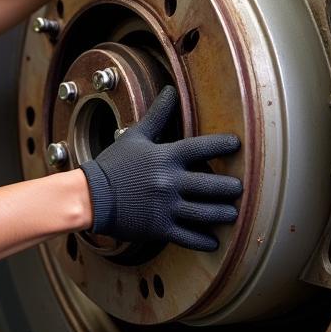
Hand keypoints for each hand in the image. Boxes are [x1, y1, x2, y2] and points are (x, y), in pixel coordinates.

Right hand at [81, 86, 241, 250]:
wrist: (91, 196)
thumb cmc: (114, 164)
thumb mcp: (135, 136)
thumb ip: (157, 114)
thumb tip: (170, 89)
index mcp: (165, 157)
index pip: (201, 148)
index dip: (222, 145)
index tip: (236, 145)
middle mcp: (168, 182)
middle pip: (211, 185)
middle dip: (231, 188)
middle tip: (239, 189)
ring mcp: (165, 207)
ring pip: (205, 213)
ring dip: (224, 214)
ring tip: (233, 213)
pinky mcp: (159, 228)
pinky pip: (188, 237)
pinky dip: (204, 241)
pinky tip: (214, 241)